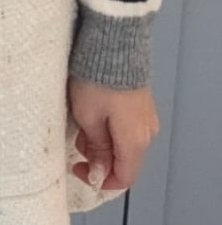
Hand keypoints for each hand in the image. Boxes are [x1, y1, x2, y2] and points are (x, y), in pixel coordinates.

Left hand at [67, 74, 159, 190]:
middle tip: (76, 137)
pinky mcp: (141, 102)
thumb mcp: (88, 116)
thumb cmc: (97, 82)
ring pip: (123, 142)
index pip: (124, 178)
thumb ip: (96, 148)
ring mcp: (146, 116)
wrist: (114, 44)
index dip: (100, 180)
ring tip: (82, 119)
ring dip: (101, 140)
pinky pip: (126, 126)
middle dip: (98, 156)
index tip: (77, 167)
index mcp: (135, 142)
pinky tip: (93, 110)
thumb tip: (101, 173)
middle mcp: (147, 133)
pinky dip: (108, 127)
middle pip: (124, 160)